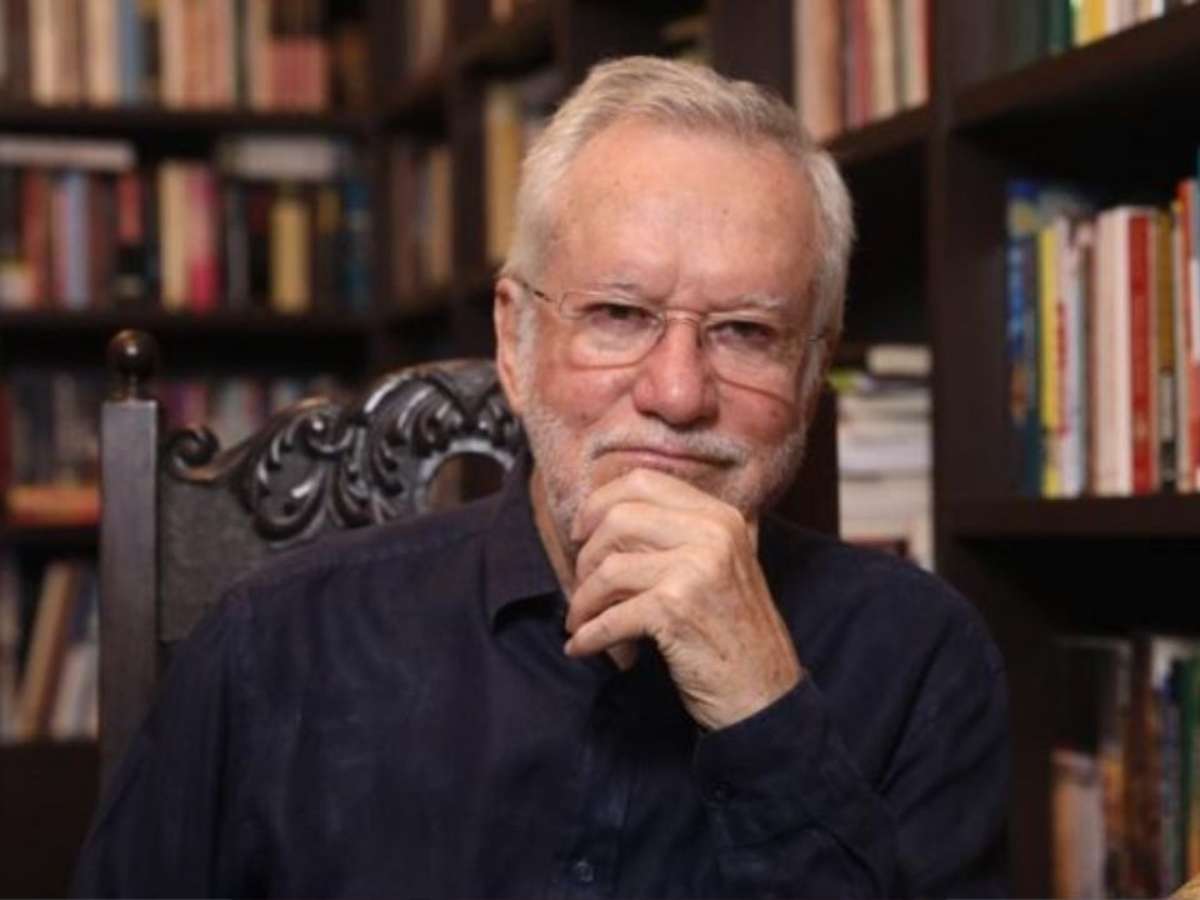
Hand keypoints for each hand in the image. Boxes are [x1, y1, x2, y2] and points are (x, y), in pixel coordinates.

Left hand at [563, 468, 803, 730]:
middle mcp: (712, 533)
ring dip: (583, 601)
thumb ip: (676, 534)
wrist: (765, 694)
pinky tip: (581, 647)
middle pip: (617, 518)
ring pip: (609, 568)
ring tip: (580, 622)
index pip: (642, 481)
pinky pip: (611, 616)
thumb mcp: (718, 566)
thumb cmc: (731, 632)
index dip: (598, 504)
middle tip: (582, 588)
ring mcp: (696, 569)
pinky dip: (588, 635)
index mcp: (720, 515)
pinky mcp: (677, 609)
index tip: (580, 534)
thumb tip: (603, 515)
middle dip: (586, 557)